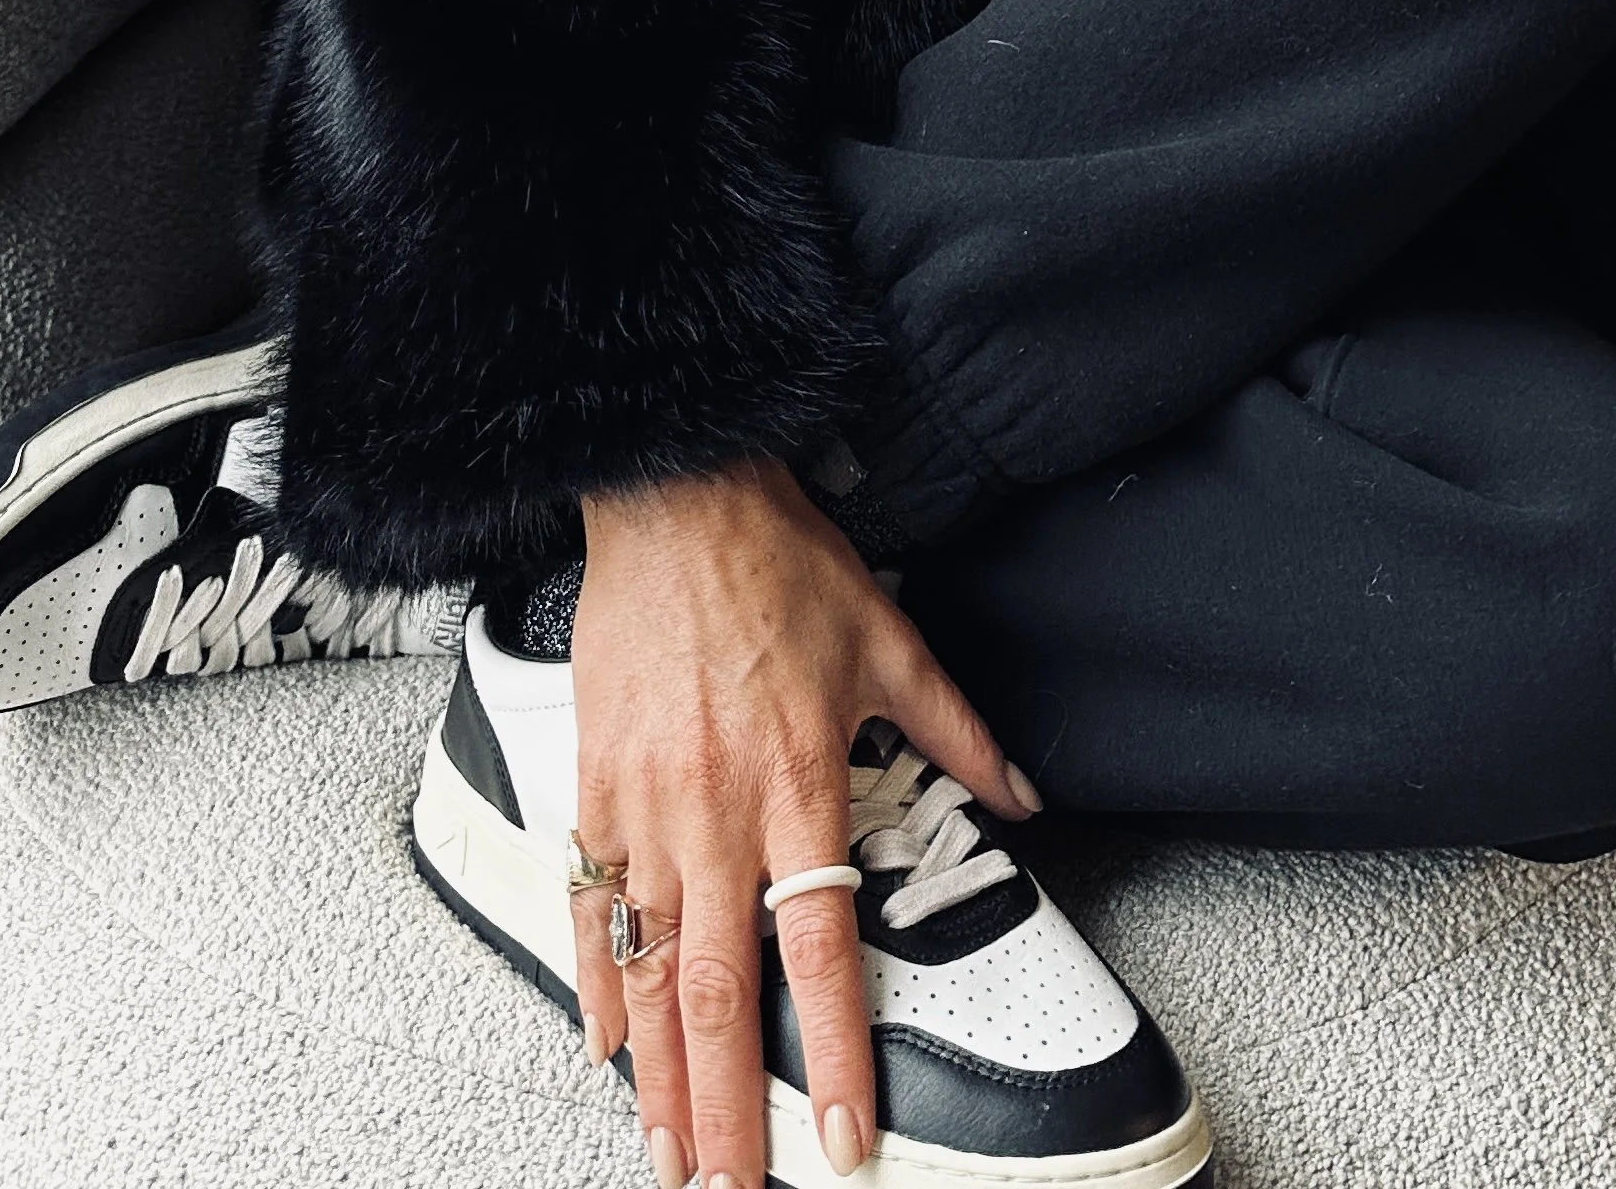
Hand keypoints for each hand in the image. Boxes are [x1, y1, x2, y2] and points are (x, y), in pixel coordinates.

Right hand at [572, 456, 1038, 1188]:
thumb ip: (961, 732)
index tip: (840, 1137)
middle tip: (729, 1186)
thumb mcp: (892, 640)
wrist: (675, 496)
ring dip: (657, 1070)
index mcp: (799, 783)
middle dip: (724, 1105)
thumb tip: (1024, 794)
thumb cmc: (776, 560)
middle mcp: (716, 810)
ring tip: (665, 1150)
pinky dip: (595, 980)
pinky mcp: (595, 784)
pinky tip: (601, 1042)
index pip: (820, 952)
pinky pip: (590, 903)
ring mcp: (645, 803)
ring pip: (649, 965)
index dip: (834, 1053)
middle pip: (720, 989)